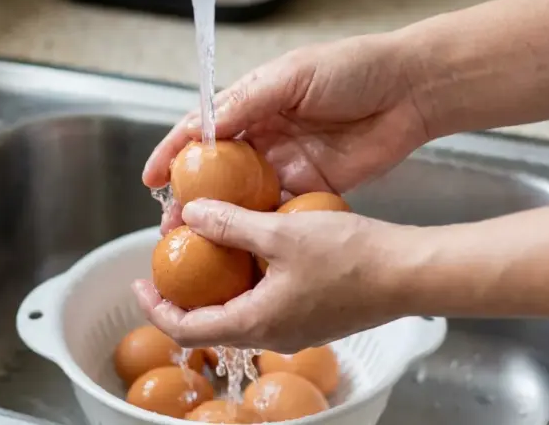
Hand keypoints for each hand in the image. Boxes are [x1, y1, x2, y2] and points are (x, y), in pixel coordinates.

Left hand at [132, 199, 418, 352]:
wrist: (409, 274)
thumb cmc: (350, 257)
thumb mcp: (279, 233)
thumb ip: (230, 223)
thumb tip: (190, 214)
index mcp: (255, 323)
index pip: (186, 329)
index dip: (155, 308)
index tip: (140, 283)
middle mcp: (271, 334)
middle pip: (210, 324)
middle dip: (184, 295)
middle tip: (172, 262)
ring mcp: (294, 328)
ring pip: (239, 312)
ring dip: (217, 285)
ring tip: (209, 249)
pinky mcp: (313, 316)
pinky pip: (266, 304)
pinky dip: (247, 282)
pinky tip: (254, 249)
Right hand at [143, 35, 429, 233]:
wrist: (409, 92)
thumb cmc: (353, 70)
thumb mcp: (292, 75)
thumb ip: (248, 102)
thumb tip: (207, 130)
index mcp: (253, 104)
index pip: (202, 131)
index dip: (172, 153)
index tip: (150, 178)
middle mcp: (264, 137)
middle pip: (216, 172)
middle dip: (191, 197)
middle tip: (171, 222)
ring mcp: (286, 165)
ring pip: (242, 197)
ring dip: (219, 219)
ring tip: (196, 241)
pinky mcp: (311, 187)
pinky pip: (278, 211)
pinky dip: (258, 227)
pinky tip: (240, 244)